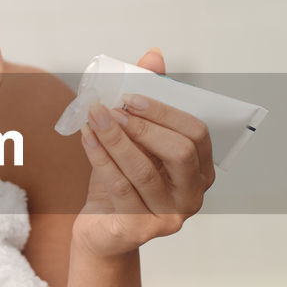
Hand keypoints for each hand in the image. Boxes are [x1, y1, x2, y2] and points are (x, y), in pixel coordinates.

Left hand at [71, 47, 215, 257]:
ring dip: (115, 139)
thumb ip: (148, 101)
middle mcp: (192, 195)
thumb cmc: (124, 180)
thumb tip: (153, 55)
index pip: (197, 134)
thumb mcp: (136, 140)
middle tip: (113, 109)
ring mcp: (170, 216)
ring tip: (94, 117)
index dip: (165, 112)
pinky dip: (100, 159)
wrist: (103, 230)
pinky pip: (120, 188)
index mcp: (200, 170)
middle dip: (144, 126)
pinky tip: (86, 138)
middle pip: (180, 153)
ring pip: (144, 171)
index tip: (130, 96)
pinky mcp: (141, 230)